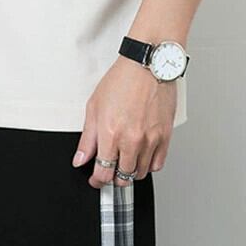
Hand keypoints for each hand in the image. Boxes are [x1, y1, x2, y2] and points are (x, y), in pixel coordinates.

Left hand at [72, 56, 176, 187]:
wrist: (147, 65)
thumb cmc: (122, 80)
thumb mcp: (94, 106)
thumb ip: (87, 138)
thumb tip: (80, 159)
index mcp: (110, 132)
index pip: (103, 172)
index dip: (97, 180)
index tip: (96, 179)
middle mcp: (131, 140)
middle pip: (122, 177)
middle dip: (113, 177)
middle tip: (110, 167)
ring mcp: (150, 140)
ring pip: (139, 173)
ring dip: (130, 171)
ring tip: (124, 159)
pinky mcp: (165, 137)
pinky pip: (157, 164)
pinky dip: (148, 165)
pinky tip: (141, 155)